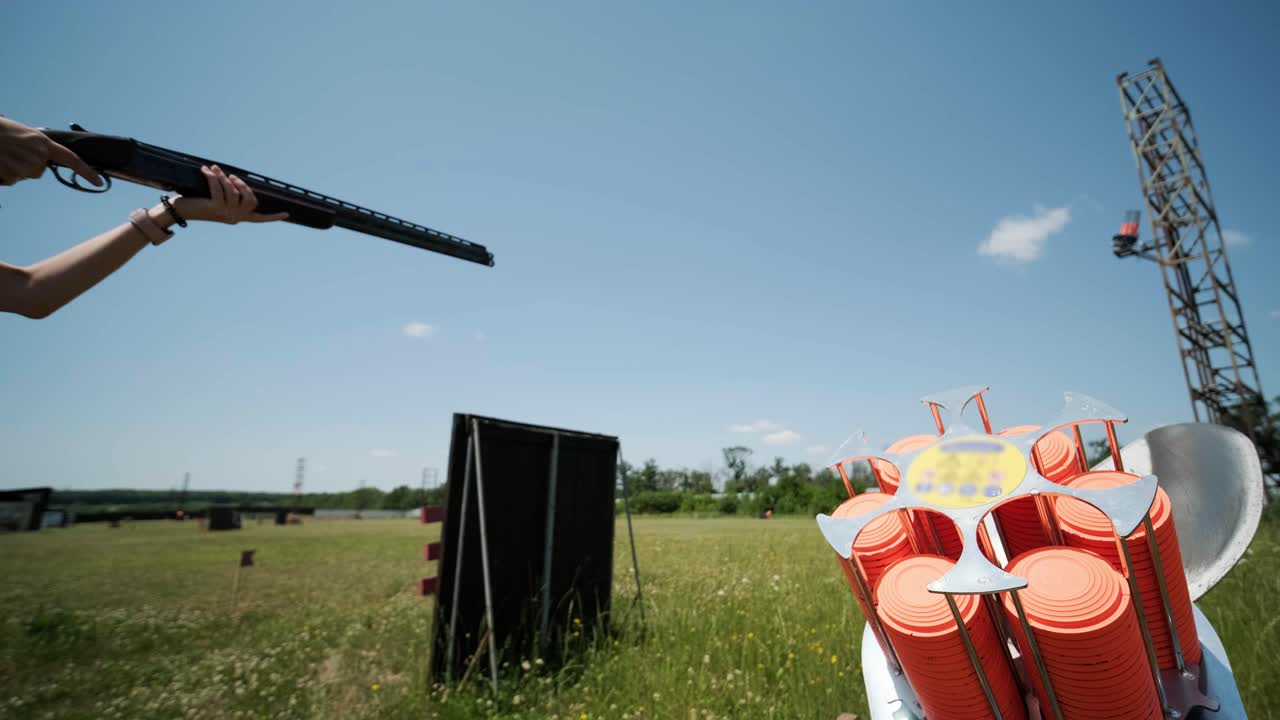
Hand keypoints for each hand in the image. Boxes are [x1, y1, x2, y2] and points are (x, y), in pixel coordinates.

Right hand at [0, 115, 102, 186]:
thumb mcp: (21, 135)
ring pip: (24, 176)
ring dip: (12, 170)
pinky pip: (11, 180)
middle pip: (38, 171)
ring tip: (2, 154)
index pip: (72, 159)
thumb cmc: (0, 130)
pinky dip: (3, 174)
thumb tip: (43, 159)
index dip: (86, 172)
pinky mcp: (14, 173)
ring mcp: (27, 165)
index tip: (100, 183)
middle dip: (25, 165)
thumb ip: (36, 147)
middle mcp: (39, 154)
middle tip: (9, 151)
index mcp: (43, 142)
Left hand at [172, 165, 288, 224]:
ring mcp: (224, 214)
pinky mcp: (214, 207)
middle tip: (232, 177)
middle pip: (250, 200)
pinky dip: (213, 177)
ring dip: (224, 177)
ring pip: (233, 192)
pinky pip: (218, 188)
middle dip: (243, 185)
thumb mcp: (216, 200)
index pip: (259, 219)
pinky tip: (206, 170)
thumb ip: (227, 194)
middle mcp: (233, 218)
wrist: (178, 213)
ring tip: (215, 168)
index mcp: (237, 218)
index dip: (273, 217)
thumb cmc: (195, 204)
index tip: (287, 214)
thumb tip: (232, 180)